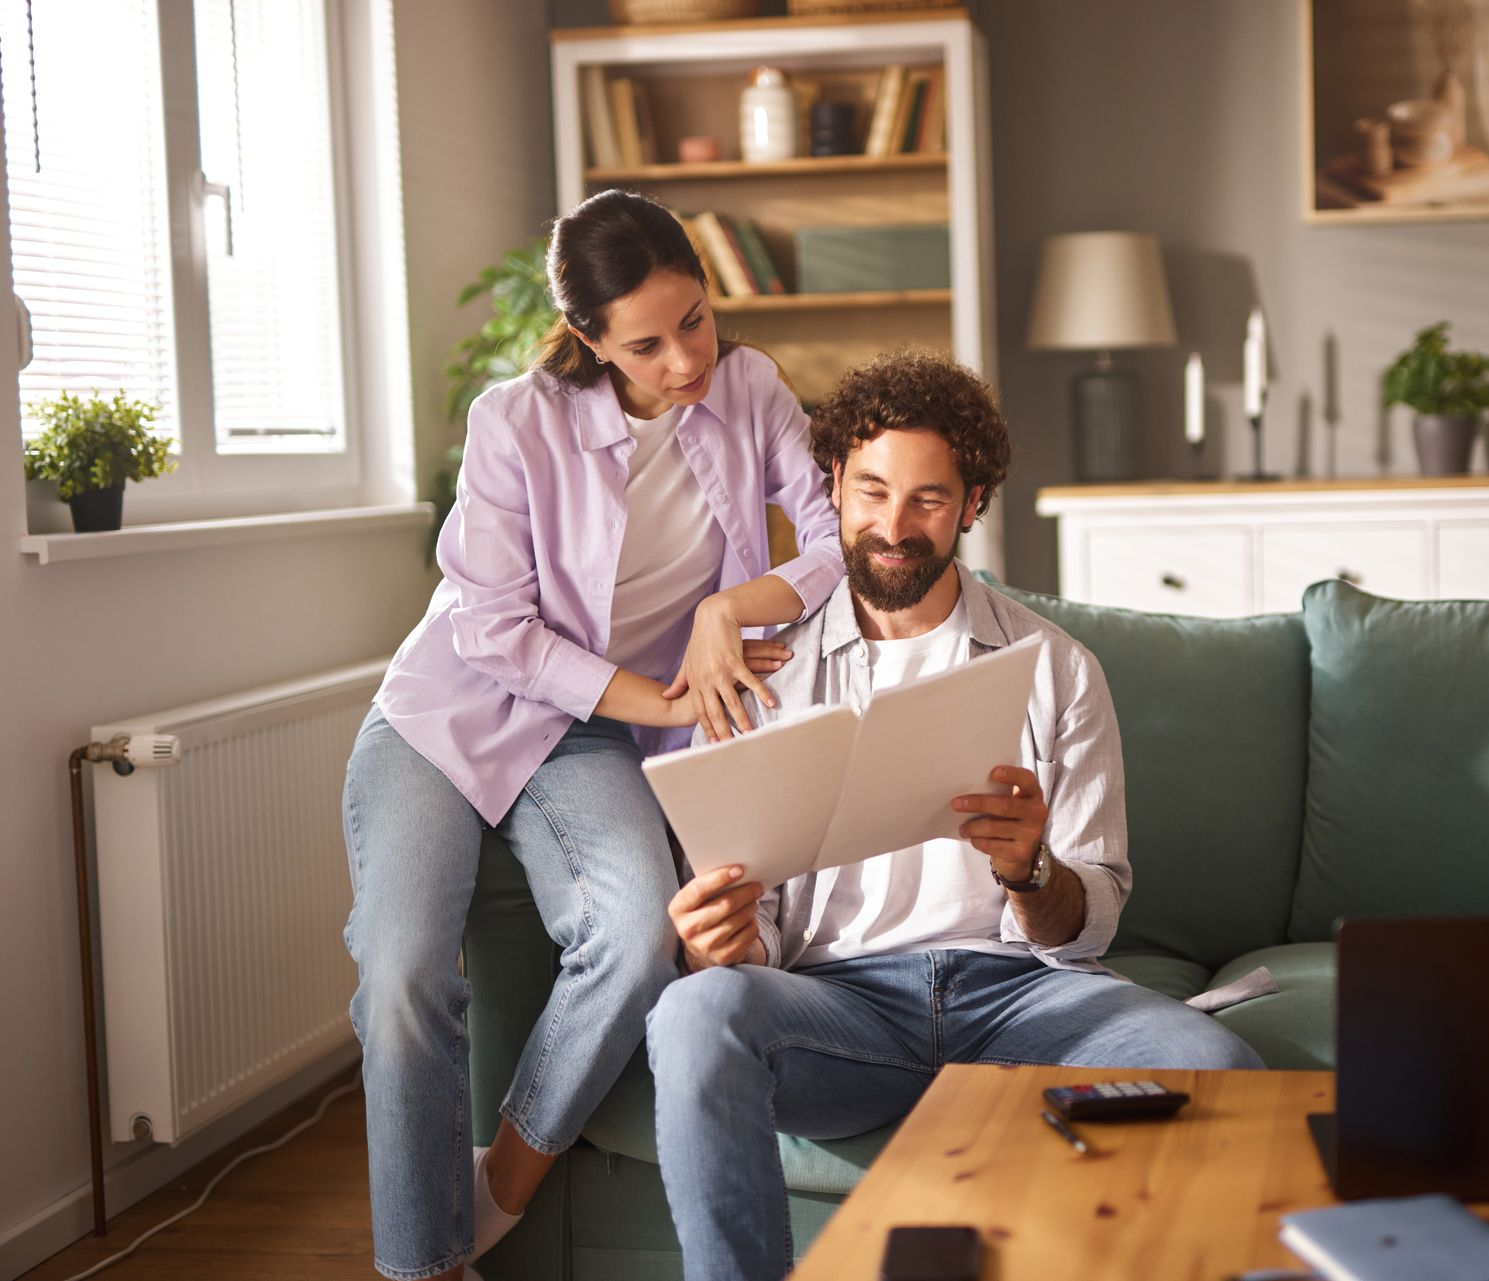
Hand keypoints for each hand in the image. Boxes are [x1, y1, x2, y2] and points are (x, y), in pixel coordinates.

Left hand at [662, 598, 786, 741]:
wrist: (712, 617)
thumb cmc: (700, 640)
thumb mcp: (687, 662)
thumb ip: (679, 681)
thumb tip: (665, 696)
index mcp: (695, 682)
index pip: (701, 711)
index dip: (708, 728)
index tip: (714, 743)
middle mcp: (706, 680)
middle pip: (715, 711)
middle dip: (724, 731)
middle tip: (731, 747)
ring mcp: (720, 671)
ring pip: (732, 700)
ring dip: (742, 718)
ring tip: (751, 732)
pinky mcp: (734, 661)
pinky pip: (749, 681)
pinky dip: (761, 693)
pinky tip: (770, 703)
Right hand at [667, 865, 763, 970]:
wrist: (701, 945)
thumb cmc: (703, 910)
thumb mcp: (698, 898)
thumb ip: (711, 884)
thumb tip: (739, 872)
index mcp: (678, 909)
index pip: (699, 890)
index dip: (720, 878)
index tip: (740, 870)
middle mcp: (688, 929)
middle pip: (725, 905)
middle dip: (746, 892)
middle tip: (758, 886)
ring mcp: (705, 946)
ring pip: (739, 919)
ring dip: (751, 907)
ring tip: (753, 901)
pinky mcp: (723, 957)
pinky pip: (749, 933)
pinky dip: (753, 923)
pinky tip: (749, 920)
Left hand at [952, 765, 1047, 883]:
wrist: (1019, 851)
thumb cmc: (1008, 818)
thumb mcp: (1009, 802)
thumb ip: (996, 792)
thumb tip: (965, 785)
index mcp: (1033, 793)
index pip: (1027, 779)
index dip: (1011, 775)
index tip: (993, 772)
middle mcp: (1037, 813)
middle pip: (1005, 805)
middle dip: (978, 803)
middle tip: (956, 803)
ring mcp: (1031, 834)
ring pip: (993, 827)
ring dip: (972, 827)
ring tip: (962, 828)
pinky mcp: (1021, 852)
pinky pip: (992, 845)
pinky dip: (978, 841)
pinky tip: (973, 839)